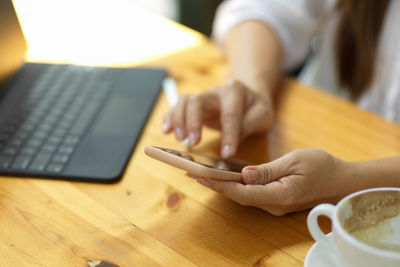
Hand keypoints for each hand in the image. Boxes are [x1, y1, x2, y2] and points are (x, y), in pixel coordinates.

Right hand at [162, 80, 273, 157]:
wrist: (247, 97)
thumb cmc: (254, 108)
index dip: (229, 133)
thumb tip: (234, 136)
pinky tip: (167, 130)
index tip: (227, 153)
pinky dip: (169, 117)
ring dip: (179, 120)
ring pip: (185, 102)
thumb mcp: (264, 114)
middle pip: (198, 102)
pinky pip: (177, 106)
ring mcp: (202, 96)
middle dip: (193, 122)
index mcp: (235, 92)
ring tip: (180, 140)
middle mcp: (216, 91)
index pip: (230, 113)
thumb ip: (251, 122)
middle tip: (193, 143)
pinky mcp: (193, 105)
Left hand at [194, 149, 351, 214]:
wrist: (342, 181)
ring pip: (243, 195)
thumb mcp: (295, 161)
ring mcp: (274, 204)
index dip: (219, 185)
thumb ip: (268, 170)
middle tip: (192, 172)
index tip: (200, 176)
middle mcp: (273, 204)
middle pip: (238, 196)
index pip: (242, 192)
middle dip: (215, 185)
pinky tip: (224, 176)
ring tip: (203, 173)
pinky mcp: (275, 200)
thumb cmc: (322, 167)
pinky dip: (236, 185)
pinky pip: (251, 193)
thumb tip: (244, 175)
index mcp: (279, 195)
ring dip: (223, 185)